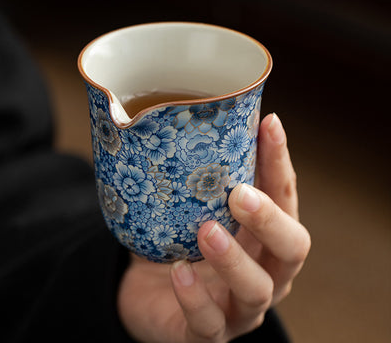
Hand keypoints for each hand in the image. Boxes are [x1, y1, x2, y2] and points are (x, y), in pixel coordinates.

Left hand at [118, 114, 310, 341]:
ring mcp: (239, 306)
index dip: (280, 163)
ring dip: (233, 259)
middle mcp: (265, 270)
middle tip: (241, 194)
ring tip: (207, 230)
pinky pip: (208, 322)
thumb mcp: (195, 206)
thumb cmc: (181, 240)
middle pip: (292, 249)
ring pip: (256, 290)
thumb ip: (206, 175)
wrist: (150, 291)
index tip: (269, 124)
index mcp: (266, 236)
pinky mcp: (208, 332)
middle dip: (270, 220)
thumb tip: (203, 121)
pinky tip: (178, 271)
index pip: (286, 197)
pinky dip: (195, 297)